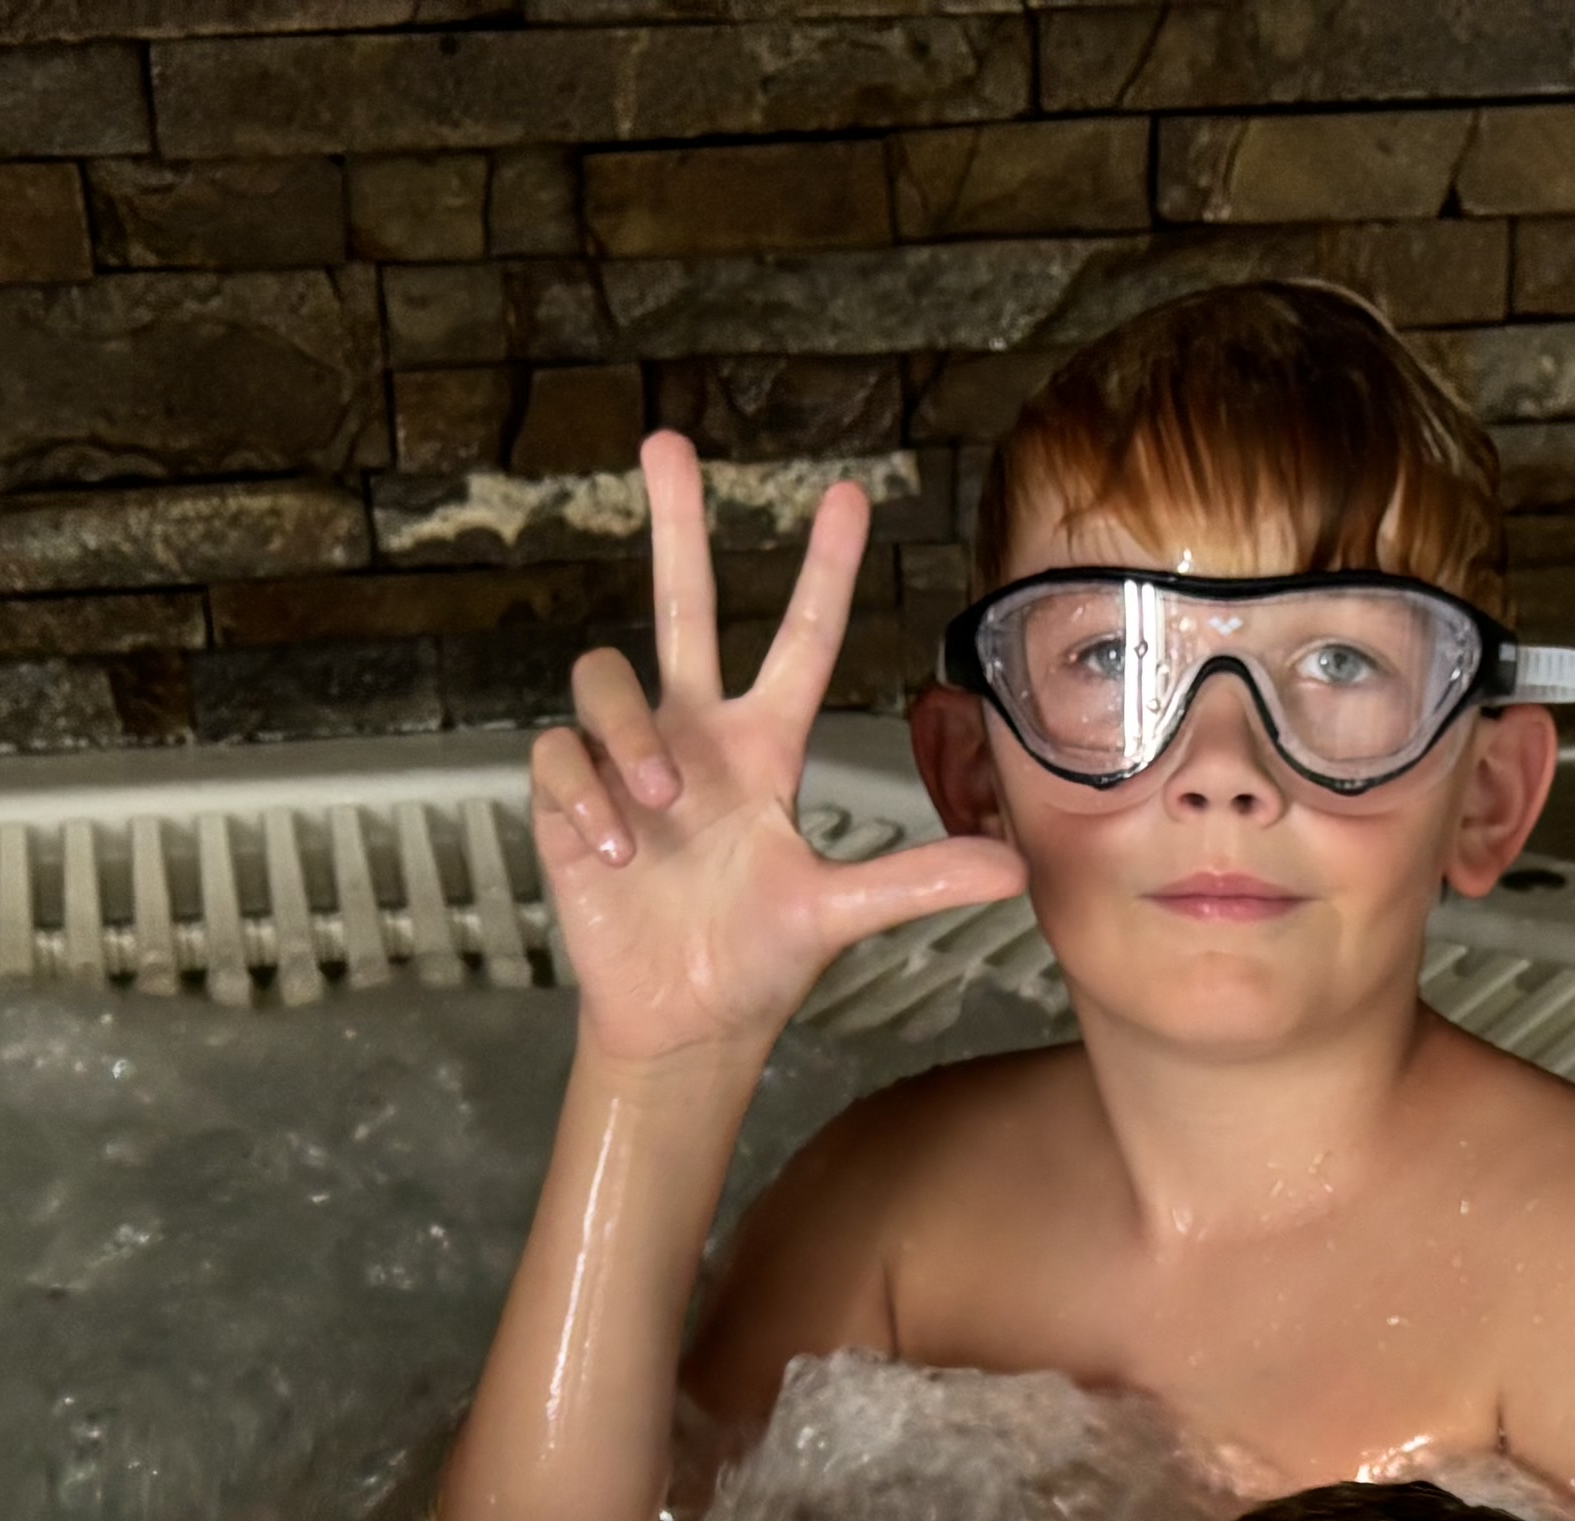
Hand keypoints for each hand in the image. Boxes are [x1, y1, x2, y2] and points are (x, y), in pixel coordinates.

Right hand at [534, 433, 1025, 1070]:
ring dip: (632, 736)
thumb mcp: (838, 914)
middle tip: (666, 443)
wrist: (683, 1023)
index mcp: (765, 749)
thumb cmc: (756, 962)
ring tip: (658, 807)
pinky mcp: (572, 798)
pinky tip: (612, 852)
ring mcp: (630, 761)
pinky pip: (561, 756)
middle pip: (683, 604)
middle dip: (675, 523)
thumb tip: (1013, 870)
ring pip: (606, 677)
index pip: (801, 639)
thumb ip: (916, 881)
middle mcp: (697, 735)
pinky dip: (584, 798)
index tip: (850, 494)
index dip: (825, 569)